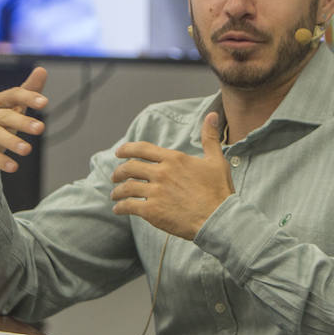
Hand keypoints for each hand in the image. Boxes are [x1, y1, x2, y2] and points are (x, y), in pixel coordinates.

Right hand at [0, 67, 48, 177]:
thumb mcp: (12, 111)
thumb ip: (27, 92)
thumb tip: (42, 70)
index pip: (13, 95)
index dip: (28, 97)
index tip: (44, 103)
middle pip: (4, 115)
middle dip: (22, 121)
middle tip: (40, 128)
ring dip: (12, 142)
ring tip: (27, 150)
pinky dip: (0, 160)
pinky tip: (13, 166)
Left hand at [110, 112, 232, 239]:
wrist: (219, 219)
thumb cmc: (219, 191)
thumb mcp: (216, 160)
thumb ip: (209, 137)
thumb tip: (212, 115)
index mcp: (174, 159)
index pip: (143, 149)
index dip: (127, 149)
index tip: (118, 152)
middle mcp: (162, 173)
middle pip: (130, 167)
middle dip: (119, 171)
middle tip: (115, 176)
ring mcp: (156, 192)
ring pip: (127, 188)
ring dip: (117, 191)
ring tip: (115, 195)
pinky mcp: (152, 211)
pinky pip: (129, 206)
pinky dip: (120, 207)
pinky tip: (118, 209)